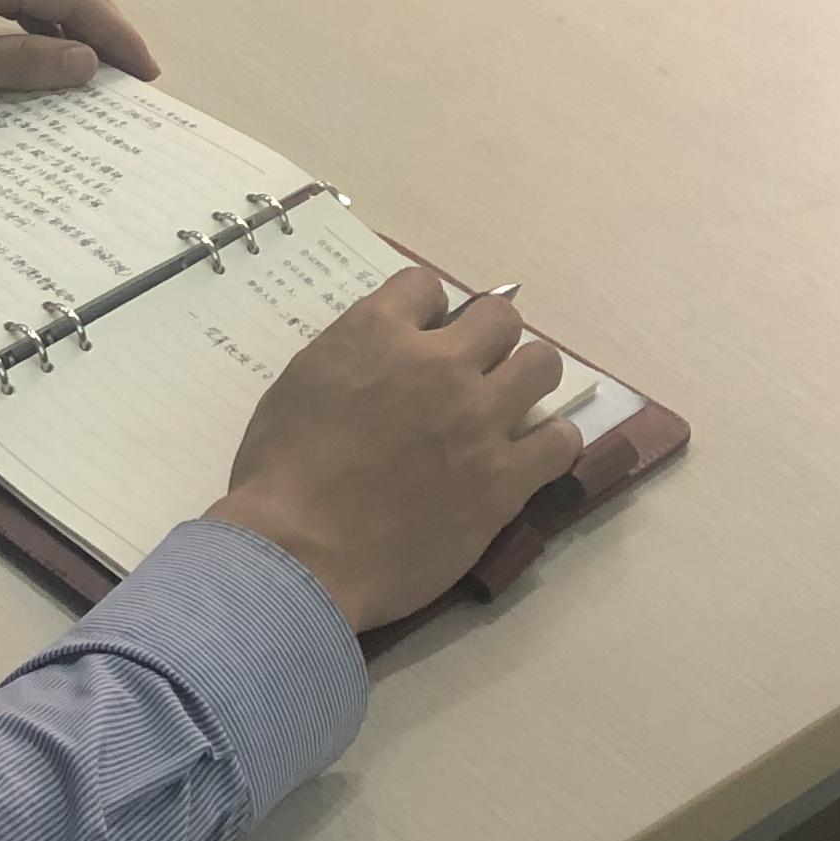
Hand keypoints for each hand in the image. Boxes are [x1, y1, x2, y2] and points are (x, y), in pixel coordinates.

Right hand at [209, 271, 587, 632]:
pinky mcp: (504, 479)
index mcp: (378, 333)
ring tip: (505, 407)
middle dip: (486, 338)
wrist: (299, 555)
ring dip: (525, 379)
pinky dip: (548, 443)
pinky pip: (560, 441)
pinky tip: (527, 457)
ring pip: (542, 364)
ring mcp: (478, 420)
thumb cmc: (279, 475)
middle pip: (500, 317)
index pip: (425, 285)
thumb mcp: (301, 384)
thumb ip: (348, 355)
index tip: (420, 338)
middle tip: (469, 373)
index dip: (424, 311)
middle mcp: (439, 363)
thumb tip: (382, 353)